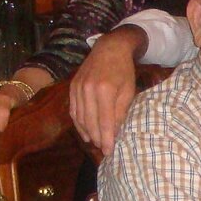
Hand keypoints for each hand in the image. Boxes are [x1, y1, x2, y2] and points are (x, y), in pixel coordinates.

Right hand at [69, 27, 143, 155]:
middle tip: (103, 150)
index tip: (109, 151)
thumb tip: (114, 133)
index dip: (106, 139)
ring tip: (95, 143)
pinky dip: (78, 124)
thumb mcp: (128, 91)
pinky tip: (85, 132)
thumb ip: (120, 112)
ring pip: (80, 118)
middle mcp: (87, 90)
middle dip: (97, 138)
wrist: (109, 48)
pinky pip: (73, 111)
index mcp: (104, 90)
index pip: (104, 121)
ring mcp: (77, 88)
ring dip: (87, 133)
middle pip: (90, 122)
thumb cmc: (123, 70)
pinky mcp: (72, 87)